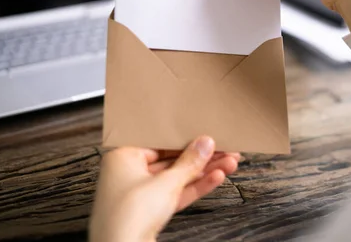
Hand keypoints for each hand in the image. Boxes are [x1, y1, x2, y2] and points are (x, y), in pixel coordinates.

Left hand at [89, 136, 238, 241]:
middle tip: (223, 150)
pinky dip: (193, 188)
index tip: (205, 135)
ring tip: (228, 164)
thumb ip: (189, 162)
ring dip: (202, 173)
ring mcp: (138, 195)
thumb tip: (204, 144)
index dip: (185, 138)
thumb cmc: (129, 216)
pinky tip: (215, 179)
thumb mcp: (166, 183)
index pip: (159, 141)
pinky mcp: (149, 213)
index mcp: (122, 157)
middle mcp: (128, 174)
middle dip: (200, 158)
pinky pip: (174, 195)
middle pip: (171, 161)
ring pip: (176, 179)